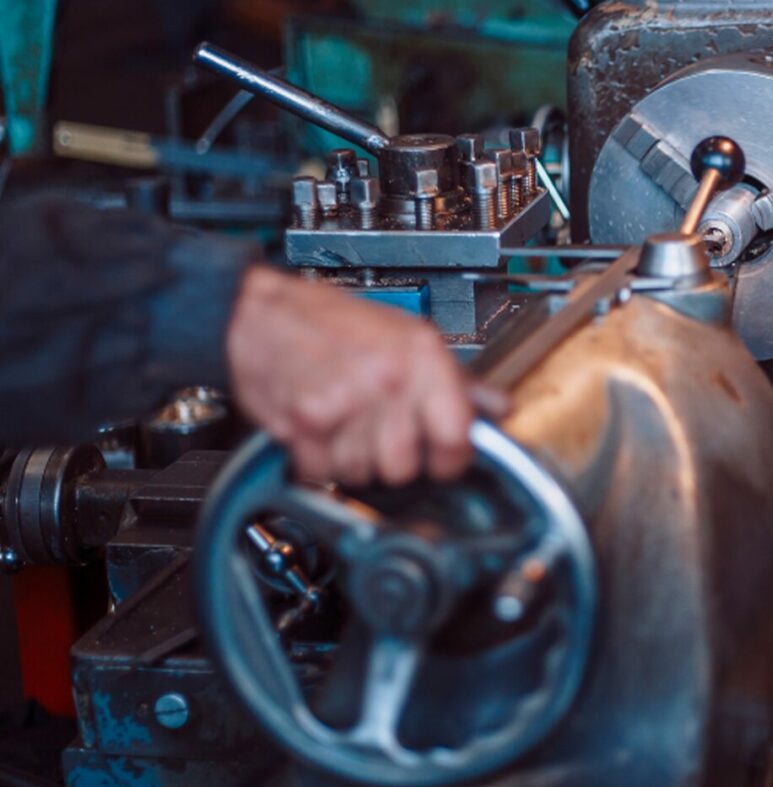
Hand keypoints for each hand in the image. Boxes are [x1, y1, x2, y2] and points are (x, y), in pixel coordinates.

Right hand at [225, 267, 507, 485]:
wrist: (261, 313)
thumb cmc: (331, 322)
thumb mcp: (407, 337)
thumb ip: (455, 379)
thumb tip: (497, 408)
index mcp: (423, 356)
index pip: (458, 436)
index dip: (451, 458)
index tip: (443, 459)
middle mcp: (390, 378)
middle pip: (406, 466)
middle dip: (393, 461)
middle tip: (379, 435)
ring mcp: (348, 400)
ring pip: (363, 473)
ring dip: (352, 460)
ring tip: (345, 424)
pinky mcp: (308, 420)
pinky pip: (322, 470)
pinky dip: (316, 459)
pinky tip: (319, 429)